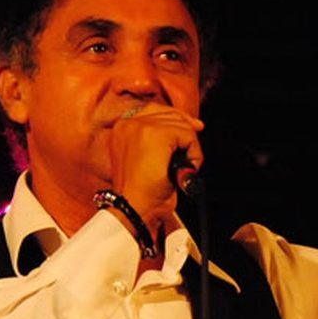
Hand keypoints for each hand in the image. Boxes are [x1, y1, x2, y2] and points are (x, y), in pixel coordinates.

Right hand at [108, 102, 204, 235]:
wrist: (134, 209)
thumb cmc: (141, 193)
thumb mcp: (147, 160)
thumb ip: (160, 140)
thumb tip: (191, 124)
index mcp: (122, 128)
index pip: (155, 109)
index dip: (177, 118)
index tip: (194, 126)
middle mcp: (128, 123)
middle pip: (171, 114)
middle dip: (187, 134)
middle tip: (189, 157)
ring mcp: (141, 127)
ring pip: (181, 125)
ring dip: (190, 148)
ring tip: (184, 168)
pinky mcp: (155, 135)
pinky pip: (188, 135)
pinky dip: (194, 153)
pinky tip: (186, 168)